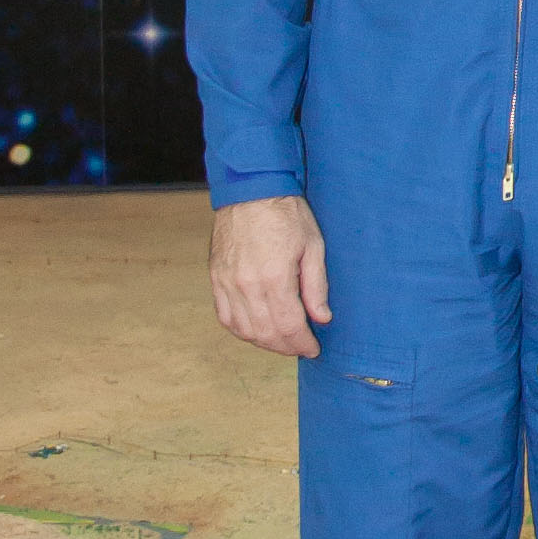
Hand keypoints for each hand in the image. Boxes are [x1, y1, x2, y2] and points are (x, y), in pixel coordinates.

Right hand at [210, 192, 329, 358]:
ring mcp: (227, 283)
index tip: (313, 348)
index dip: (303, 343)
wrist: (251, 190)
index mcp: (275, 277)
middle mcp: (247, 285)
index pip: (289, 326)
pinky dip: (241, 330)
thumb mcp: (313, 246)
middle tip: (301, 347)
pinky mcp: (216, 278)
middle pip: (266, 333)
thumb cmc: (286, 214)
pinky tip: (255, 330)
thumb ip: (316, 286)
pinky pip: (225, 316)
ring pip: (244, 330)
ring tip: (282, 341)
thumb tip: (321, 318)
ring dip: (264, 342)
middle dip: (286, 347)